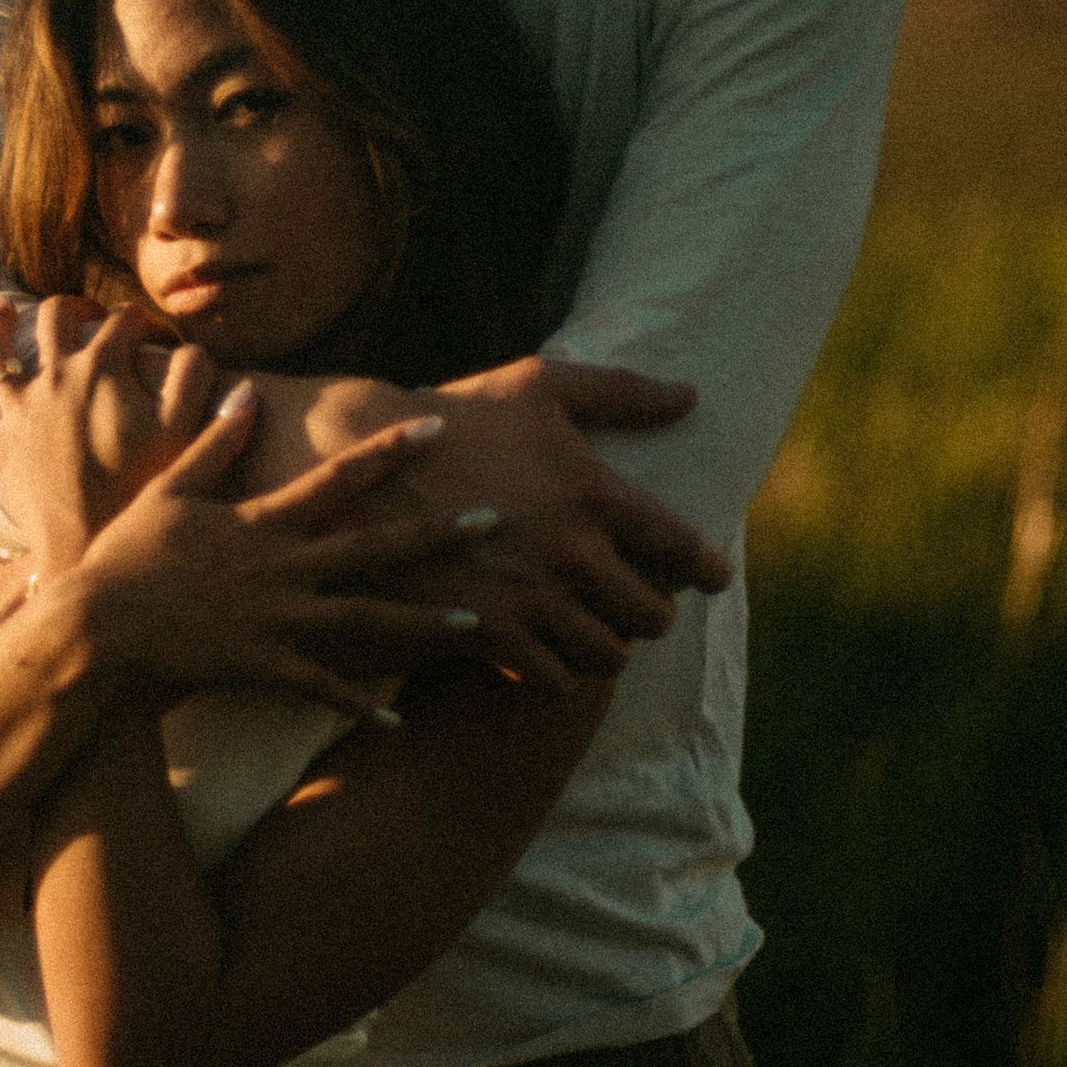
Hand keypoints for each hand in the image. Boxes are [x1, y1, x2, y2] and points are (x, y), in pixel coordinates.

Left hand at [0, 296, 219, 574]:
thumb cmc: (141, 484)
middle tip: (90, 314)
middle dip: (75, 307)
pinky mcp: (1, 449)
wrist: (89, 538)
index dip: (144, 322)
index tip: (159, 338)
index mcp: (99, 365)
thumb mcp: (184, 427)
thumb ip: (194, 377)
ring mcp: (21, 410)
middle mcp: (53, 376)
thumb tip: (195, 347)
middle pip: (56, 319)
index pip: (123, 321)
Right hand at [73, 386, 494, 720]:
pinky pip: (326, 687)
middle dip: (440, 534)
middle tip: (498, 521)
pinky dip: (364, 703)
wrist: (97, 629)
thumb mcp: (170, 490)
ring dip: (427, 621)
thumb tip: (248, 393)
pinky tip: (401, 719)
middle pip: (376, 547)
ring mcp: (278, 619)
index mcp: (262, 520)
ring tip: (482, 623)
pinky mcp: (266, 665)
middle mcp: (282, 567)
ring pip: (369, 618)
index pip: (340, 477)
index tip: (436, 428)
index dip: (390, 450)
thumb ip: (216, 443)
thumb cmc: (126, 556)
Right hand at [301, 354, 731, 683]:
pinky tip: (536, 645)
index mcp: (595, 492)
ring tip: (584, 627)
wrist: (358, 461)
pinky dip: (551, 668)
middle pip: (653, 618)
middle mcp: (574, 552)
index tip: (707, 578)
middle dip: (647, 612)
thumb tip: (689, 396)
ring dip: (601, 645)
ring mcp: (531, 598)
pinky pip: (550, 678)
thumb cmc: (455, 419)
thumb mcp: (536, 387)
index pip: (685, 550)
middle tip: (629, 602)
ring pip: (605, 657)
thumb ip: (619, 392)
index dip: (706, 571)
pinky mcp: (486, 632)